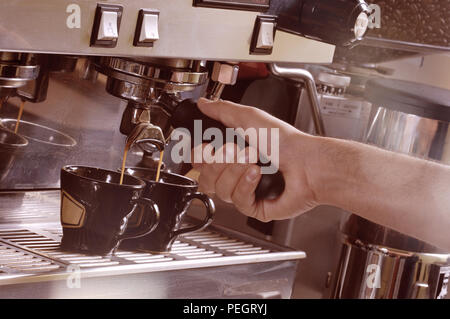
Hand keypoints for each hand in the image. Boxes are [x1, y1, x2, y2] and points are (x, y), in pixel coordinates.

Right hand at [192, 98, 320, 221]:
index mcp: (232, 152)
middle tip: (236, 151)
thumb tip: (204, 103)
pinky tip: (258, 176)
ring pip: (219, 190)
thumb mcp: (250, 118)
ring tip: (254, 162)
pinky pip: (236, 201)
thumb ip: (223, 110)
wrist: (307, 164)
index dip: (199, 157)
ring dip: (235, 172)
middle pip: (204, 179)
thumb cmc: (285, 142)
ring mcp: (243, 190)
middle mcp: (235, 172)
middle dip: (219, 163)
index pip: (199, 162)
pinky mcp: (253, 207)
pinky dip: (246, 185)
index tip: (207, 148)